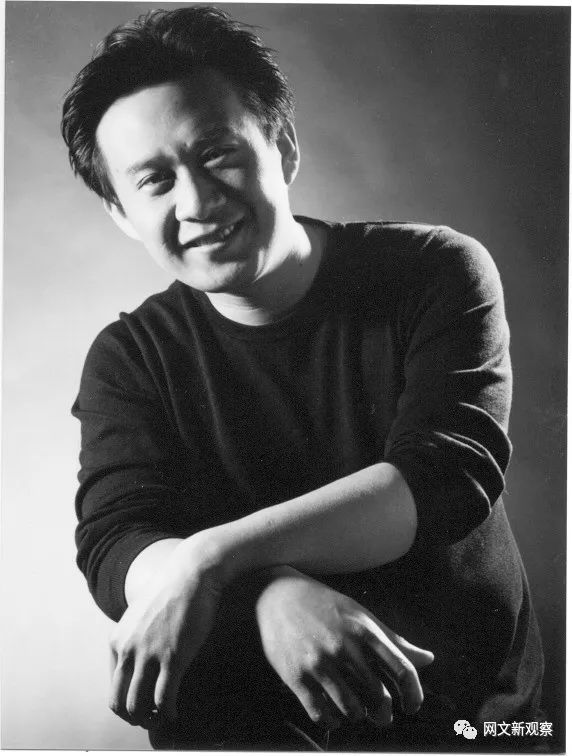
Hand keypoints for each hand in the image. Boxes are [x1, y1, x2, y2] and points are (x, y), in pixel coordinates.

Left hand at [109, 537, 223, 726]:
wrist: (191, 574)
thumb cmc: (171, 593)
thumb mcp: (140, 615)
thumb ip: (134, 637)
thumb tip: (138, 660)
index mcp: (117, 641)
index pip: (112, 687)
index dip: (126, 704)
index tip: (142, 706)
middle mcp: (128, 650)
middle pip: (119, 702)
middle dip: (132, 718)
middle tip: (148, 720)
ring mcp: (149, 654)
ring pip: (138, 705)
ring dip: (149, 719)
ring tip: (162, 719)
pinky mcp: (173, 657)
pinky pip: (164, 698)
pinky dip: (168, 713)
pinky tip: (175, 714)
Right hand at [255, 566, 433, 729]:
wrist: (276, 595)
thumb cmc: (325, 605)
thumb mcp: (361, 615)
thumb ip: (394, 640)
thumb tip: (429, 659)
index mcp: (364, 631)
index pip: (402, 670)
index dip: (413, 694)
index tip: (411, 707)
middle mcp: (344, 648)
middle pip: (378, 697)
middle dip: (384, 714)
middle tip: (381, 715)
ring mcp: (318, 663)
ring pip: (351, 710)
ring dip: (358, 717)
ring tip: (356, 712)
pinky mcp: (295, 676)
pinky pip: (321, 714)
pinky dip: (332, 722)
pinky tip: (333, 714)